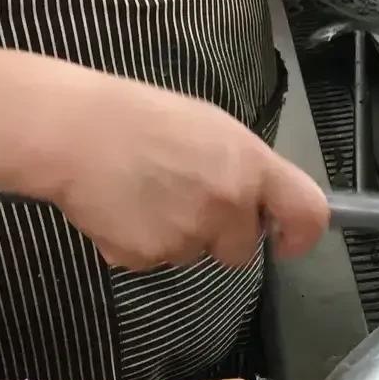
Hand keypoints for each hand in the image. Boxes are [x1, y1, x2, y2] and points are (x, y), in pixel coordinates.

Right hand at [50, 75, 328, 269]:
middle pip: (242, 249)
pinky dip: (140, 242)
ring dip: (177, 235)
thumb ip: (245, 168)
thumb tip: (261, 202)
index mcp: (250, 166)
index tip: (285, 241)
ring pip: (195, 254)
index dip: (302, 235)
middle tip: (184, 198)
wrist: (69, 131)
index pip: (308, 213)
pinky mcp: (149, 257)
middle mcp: (229, 205)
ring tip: (144, 193)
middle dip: (221, 235)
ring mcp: (189, 235)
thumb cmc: (139, 118)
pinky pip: (154, 261)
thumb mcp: (211, 128)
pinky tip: (122, 208)